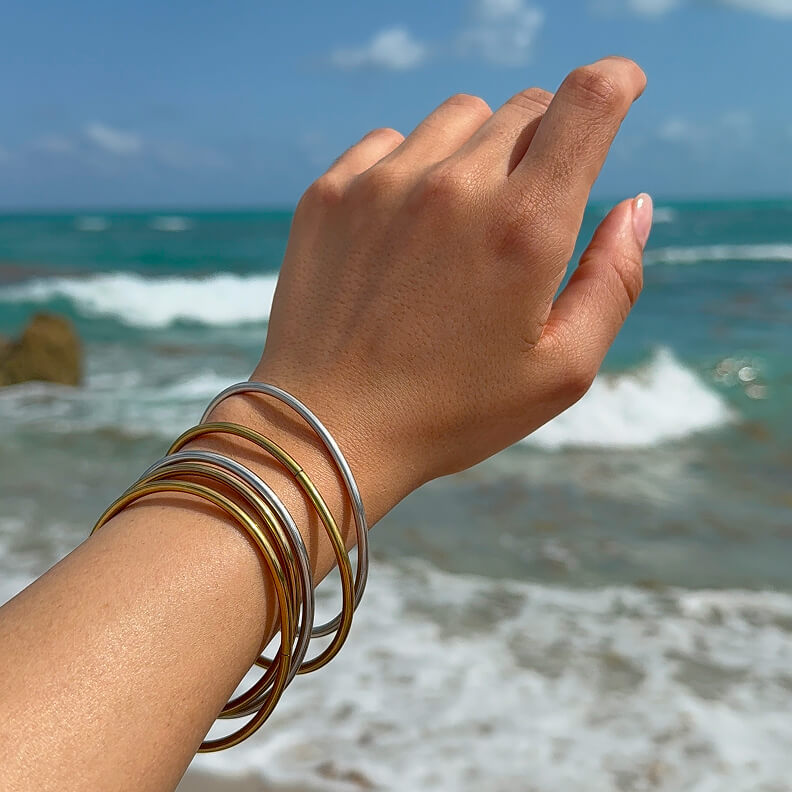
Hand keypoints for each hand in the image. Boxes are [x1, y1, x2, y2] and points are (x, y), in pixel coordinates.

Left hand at [255, 56, 650, 513]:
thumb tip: (637, 204)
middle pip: (525, 108)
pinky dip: (415, 165)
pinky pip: (391, 141)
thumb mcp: (560, 371)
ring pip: (459, 117)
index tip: (623, 86)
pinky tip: (408, 226)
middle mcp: (454, 188)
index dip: (616, 80)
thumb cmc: (450, 412)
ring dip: (480, 148)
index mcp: (524, 229)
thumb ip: (614, 281)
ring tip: (465, 218)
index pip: (587, 102)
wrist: (327, 428)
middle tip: (530, 201)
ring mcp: (382, 184)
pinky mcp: (330, 193)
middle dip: (547, 137)